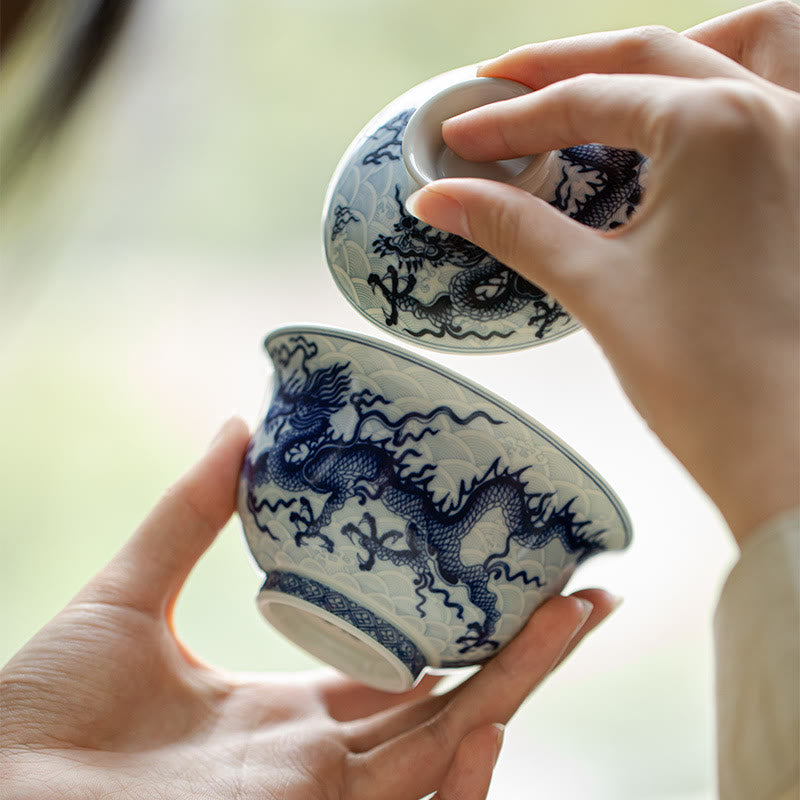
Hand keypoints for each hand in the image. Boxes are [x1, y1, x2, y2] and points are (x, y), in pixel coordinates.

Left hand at [1, 418, 616, 799]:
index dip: (465, 627)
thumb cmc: (41, 718)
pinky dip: (455, 777)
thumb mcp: (126, 598)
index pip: (404, 668)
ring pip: (441, 751)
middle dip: (524, 653)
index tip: (518, 573)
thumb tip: (238, 428)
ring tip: (571, 618)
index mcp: (289, 713)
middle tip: (587, 591)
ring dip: (513, 691)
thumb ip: (186, 518)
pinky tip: (490, 714)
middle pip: (447, 703)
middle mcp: (318, 761)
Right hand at [404, 3, 799, 544]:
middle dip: (565, 69)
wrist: (788, 451)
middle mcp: (780, 114)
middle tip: (499, 91)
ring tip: (608, 88)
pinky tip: (683, 129)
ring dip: (670, 55)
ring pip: (745, 46)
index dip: (511, 120)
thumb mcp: (597, 287)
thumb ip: (514, 226)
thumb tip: (440, 198)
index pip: (589, 101)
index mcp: (720, 129)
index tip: (462, 138)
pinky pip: (781, 96)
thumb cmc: (706, 380)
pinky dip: (727, 88)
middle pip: (651, 54)